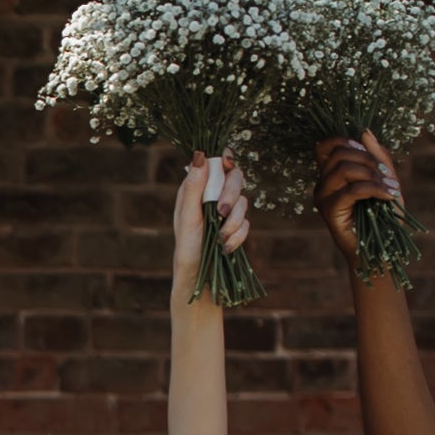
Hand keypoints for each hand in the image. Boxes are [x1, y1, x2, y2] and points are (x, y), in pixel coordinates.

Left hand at [169, 152, 249, 288]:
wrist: (200, 278)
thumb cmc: (187, 248)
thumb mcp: (187, 217)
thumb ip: (193, 188)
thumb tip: (200, 156)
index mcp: (196, 189)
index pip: (214, 163)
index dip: (224, 158)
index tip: (228, 163)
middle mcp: (212, 196)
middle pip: (235, 178)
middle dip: (230, 194)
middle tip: (220, 211)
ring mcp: (227, 211)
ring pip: (243, 202)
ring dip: (233, 221)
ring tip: (220, 238)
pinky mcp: (237, 227)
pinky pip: (246, 223)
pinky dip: (237, 235)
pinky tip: (225, 247)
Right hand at [316, 131, 404, 251]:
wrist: (383, 248)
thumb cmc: (384, 216)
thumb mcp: (386, 179)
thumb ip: (377, 156)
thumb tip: (364, 131)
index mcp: (332, 174)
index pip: (325, 145)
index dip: (344, 140)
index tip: (366, 150)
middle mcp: (323, 184)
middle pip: (338, 153)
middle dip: (367, 158)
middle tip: (386, 174)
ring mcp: (324, 198)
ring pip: (343, 168)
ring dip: (372, 174)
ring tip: (389, 187)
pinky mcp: (330, 211)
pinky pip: (352, 189)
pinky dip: (375, 189)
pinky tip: (389, 196)